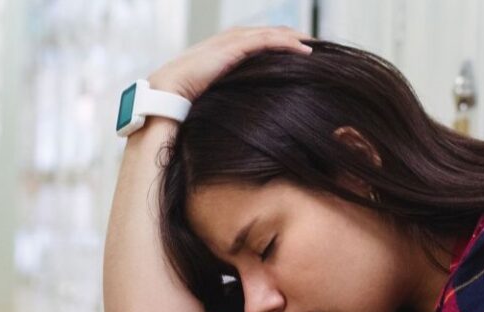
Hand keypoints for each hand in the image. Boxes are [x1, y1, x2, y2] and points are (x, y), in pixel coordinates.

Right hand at [148, 27, 312, 100]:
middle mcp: (228, 38)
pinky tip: (305, 51)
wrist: (168, 91)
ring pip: (271, 33)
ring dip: (295, 38)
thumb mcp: (212, 91)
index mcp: (223, 46)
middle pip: (268, 31)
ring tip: (315, 45)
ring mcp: (230, 41)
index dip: (279, 41)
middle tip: (313, 44)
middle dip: (292, 36)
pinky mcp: (233, 47)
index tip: (298, 50)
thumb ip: (227, 89)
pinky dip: (288, 44)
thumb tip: (241, 108)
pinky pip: (267, 41)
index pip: (257, 37)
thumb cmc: (185, 97)